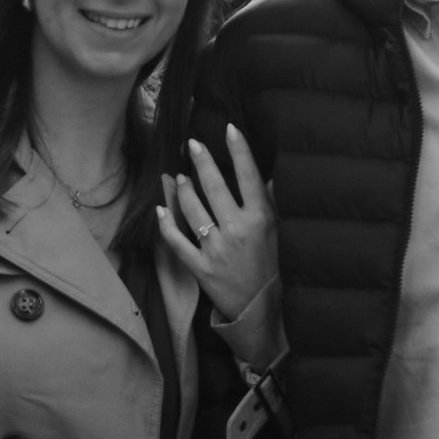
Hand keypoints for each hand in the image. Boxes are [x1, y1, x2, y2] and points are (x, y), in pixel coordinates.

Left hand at [155, 127, 277, 323]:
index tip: (229, 128)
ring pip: (192, 209)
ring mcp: (216, 249)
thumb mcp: (277, 232)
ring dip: (183, 189)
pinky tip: (161, 208)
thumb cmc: (271, 266)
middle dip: (202, 160)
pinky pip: (177, 241)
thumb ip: (269, 201)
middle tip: (192, 144)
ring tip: (180, 177)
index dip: (239, 150)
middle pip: (214, 186)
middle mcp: (237, 230)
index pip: (248, 176)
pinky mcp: (200, 267)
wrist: (261, 310)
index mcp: (260, 219)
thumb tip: (265, 172)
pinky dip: (166, 223)